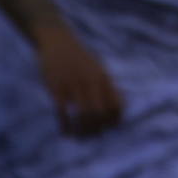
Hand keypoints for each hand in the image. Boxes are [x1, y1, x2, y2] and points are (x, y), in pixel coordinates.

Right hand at [33, 22, 122, 136]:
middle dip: (97, 130)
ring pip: (83, 115)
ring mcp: (74, 84)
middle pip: (101, 113)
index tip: (108, 129)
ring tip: (78, 138)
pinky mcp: (56, 87)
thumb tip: (120, 108)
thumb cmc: (80, 58)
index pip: (117, 105)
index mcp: (104, 77)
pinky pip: (63, 112)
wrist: (57, 40)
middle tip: (91, 137)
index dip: (115, 121)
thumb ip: (109, 86)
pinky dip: (66, 127)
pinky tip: (65, 133)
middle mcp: (91, 81)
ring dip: (82, 131)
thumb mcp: (98, 68)